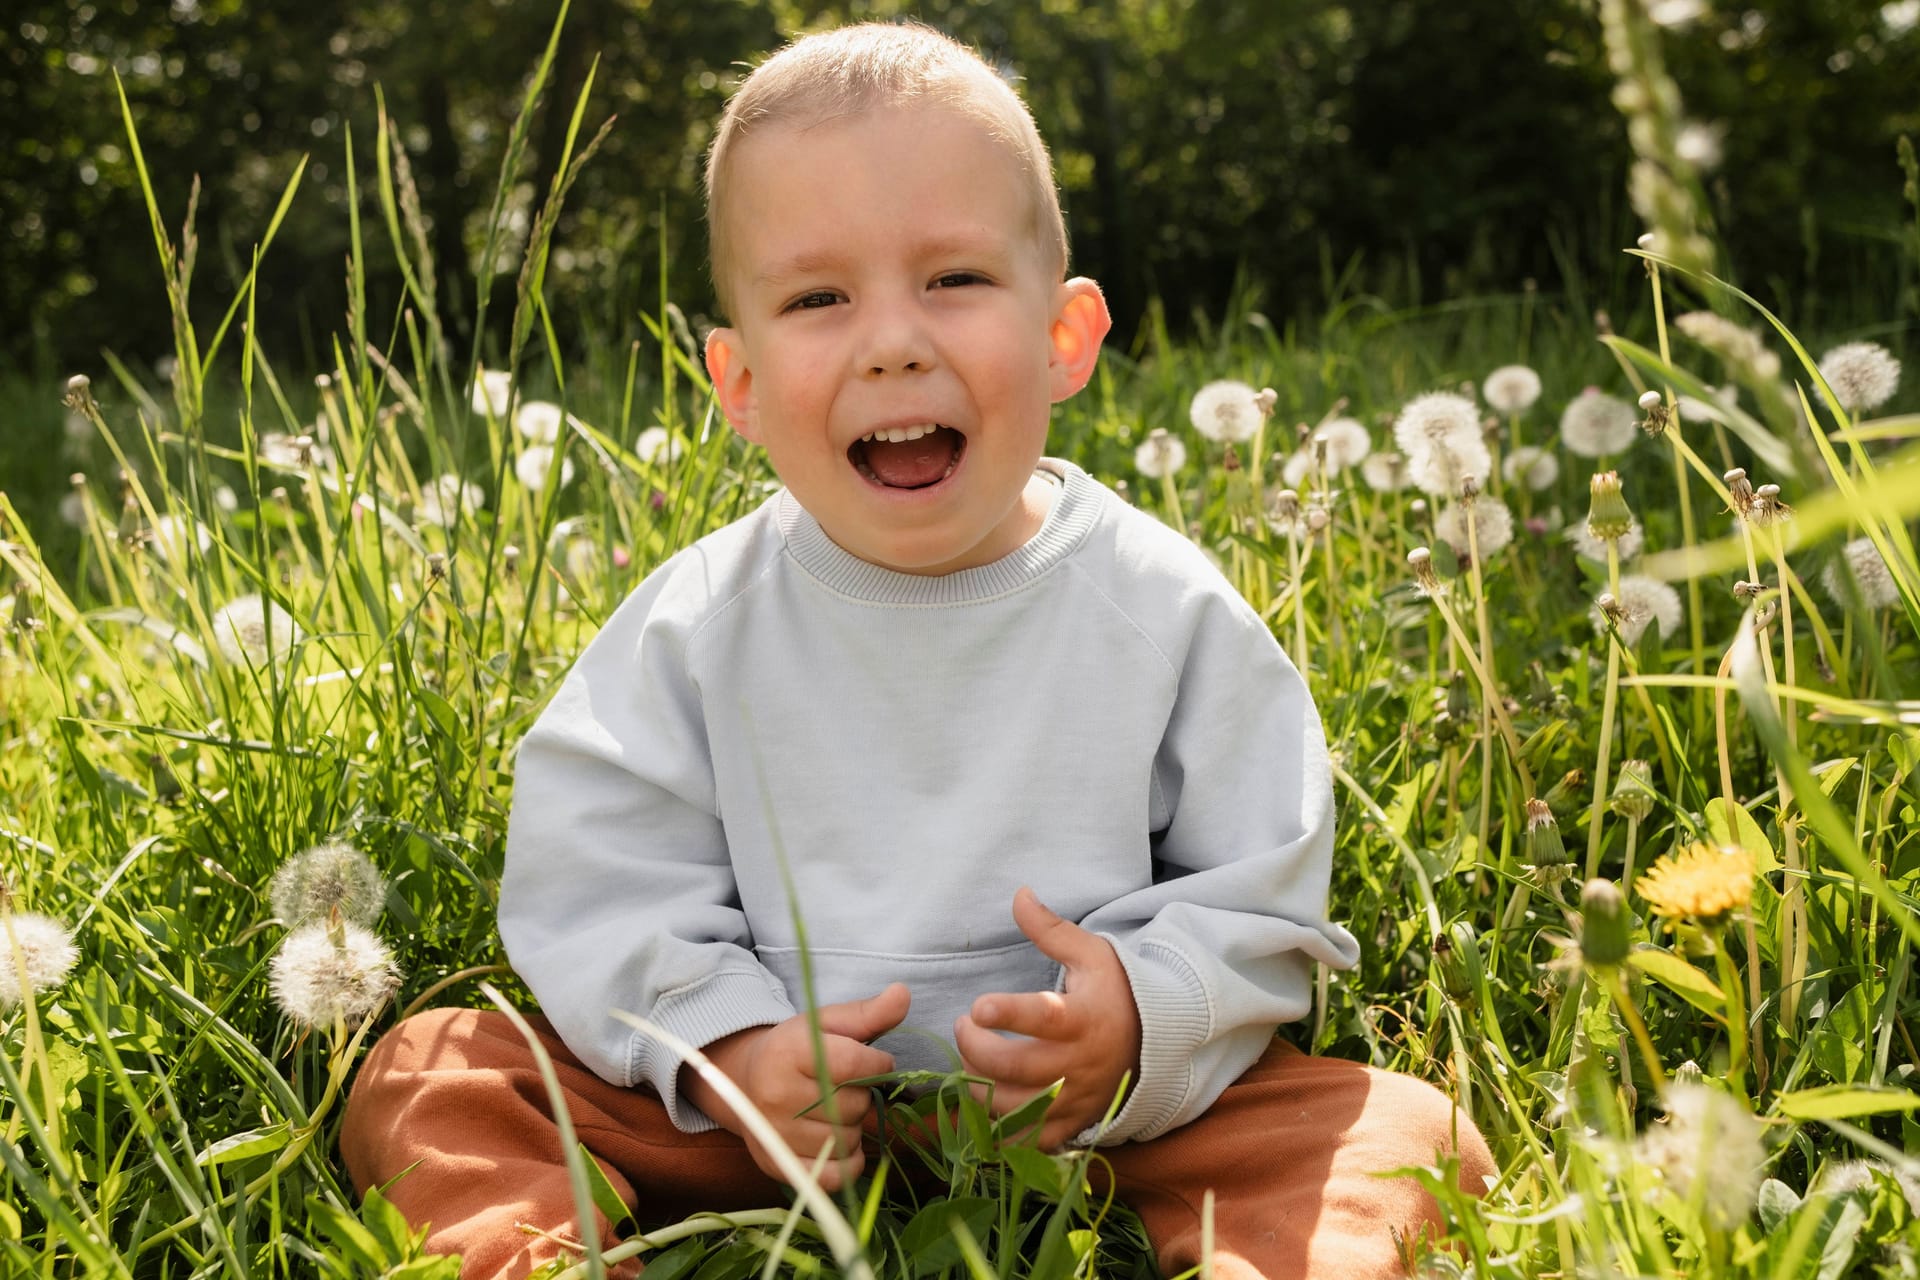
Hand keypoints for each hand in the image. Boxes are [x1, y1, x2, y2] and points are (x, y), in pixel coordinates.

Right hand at [682, 982, 909, 1190]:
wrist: (745, 1084)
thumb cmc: (794, 1049)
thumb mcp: (826, 1023)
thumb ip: (867, 1013)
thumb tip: (904, 993)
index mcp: (789, 1052)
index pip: (856, 1064)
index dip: (878, 1063)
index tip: (874, 1061)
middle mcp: (777, 1095)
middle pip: (853, 1105)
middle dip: (862, 1096)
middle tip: (846, 1088)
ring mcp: (776, 1136)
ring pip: (846, 1140)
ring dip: (854, 1129)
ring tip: (836, 1112)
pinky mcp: (779, 1167)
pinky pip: (834, 1176)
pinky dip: (848, 1164)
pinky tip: (841, 1145)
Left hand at [954, 888, 1141, 1150]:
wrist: (1154, 1043)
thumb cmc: (1114, 992)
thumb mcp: (1091, 954)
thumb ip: (1051, 929)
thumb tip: (1019, 894)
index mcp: (1084, 1018)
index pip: (1045, 1017)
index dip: (1009, 1012)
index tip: (977, 1005)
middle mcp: (1080, 1064)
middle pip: (1019, 1068)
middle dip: (976, 1050)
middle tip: (961, 1027)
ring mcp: (1075, 1100)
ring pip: (1016, 1108)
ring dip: (978, 1088)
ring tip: (967, 1061)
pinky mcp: (1070, 1125)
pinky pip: (1029, 1141)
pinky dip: (998, 1131)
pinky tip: (980, 1105)